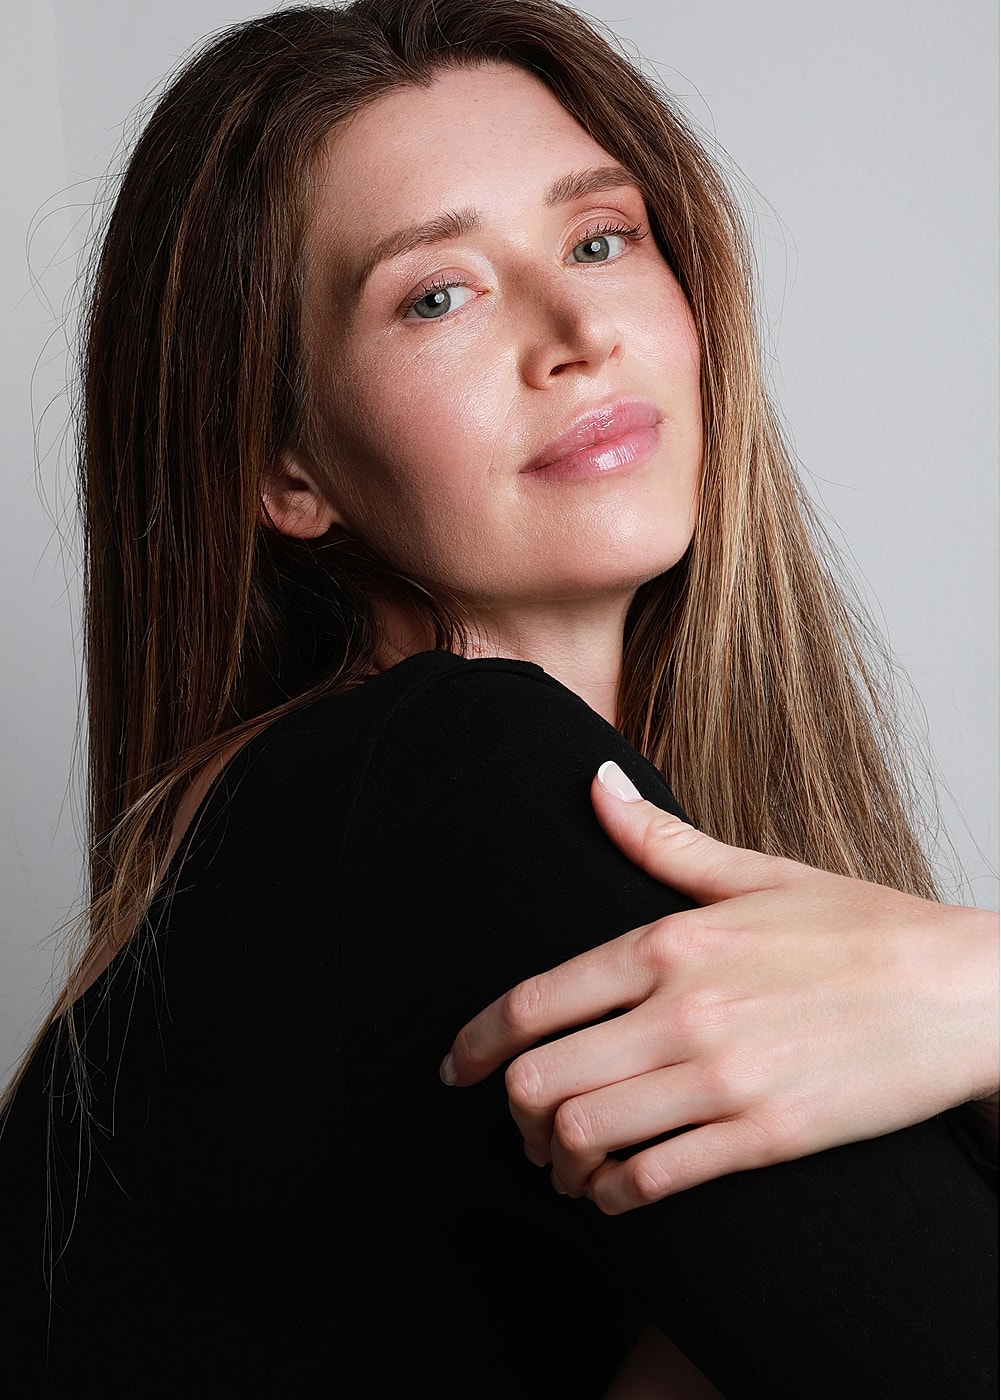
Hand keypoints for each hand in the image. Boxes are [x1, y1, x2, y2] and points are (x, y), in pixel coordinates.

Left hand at [442, 760, 998, 1213]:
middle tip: (516, 1121)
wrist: (960, 990)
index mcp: (669, 941)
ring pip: (583, 1135)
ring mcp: (723, 1077)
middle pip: (540, 1077)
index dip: (475, 1043)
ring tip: (561, 1159)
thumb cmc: (858, 927)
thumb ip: (658, 840)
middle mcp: (682, 1010)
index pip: (534, 1000)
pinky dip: (616, 1193)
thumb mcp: (754, 873)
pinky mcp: (765, 1136)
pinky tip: (617, 1186)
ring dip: (556, 1158)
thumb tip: (594, 781)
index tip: (455, 1068)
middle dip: (510, 1110)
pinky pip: (653, 1179)